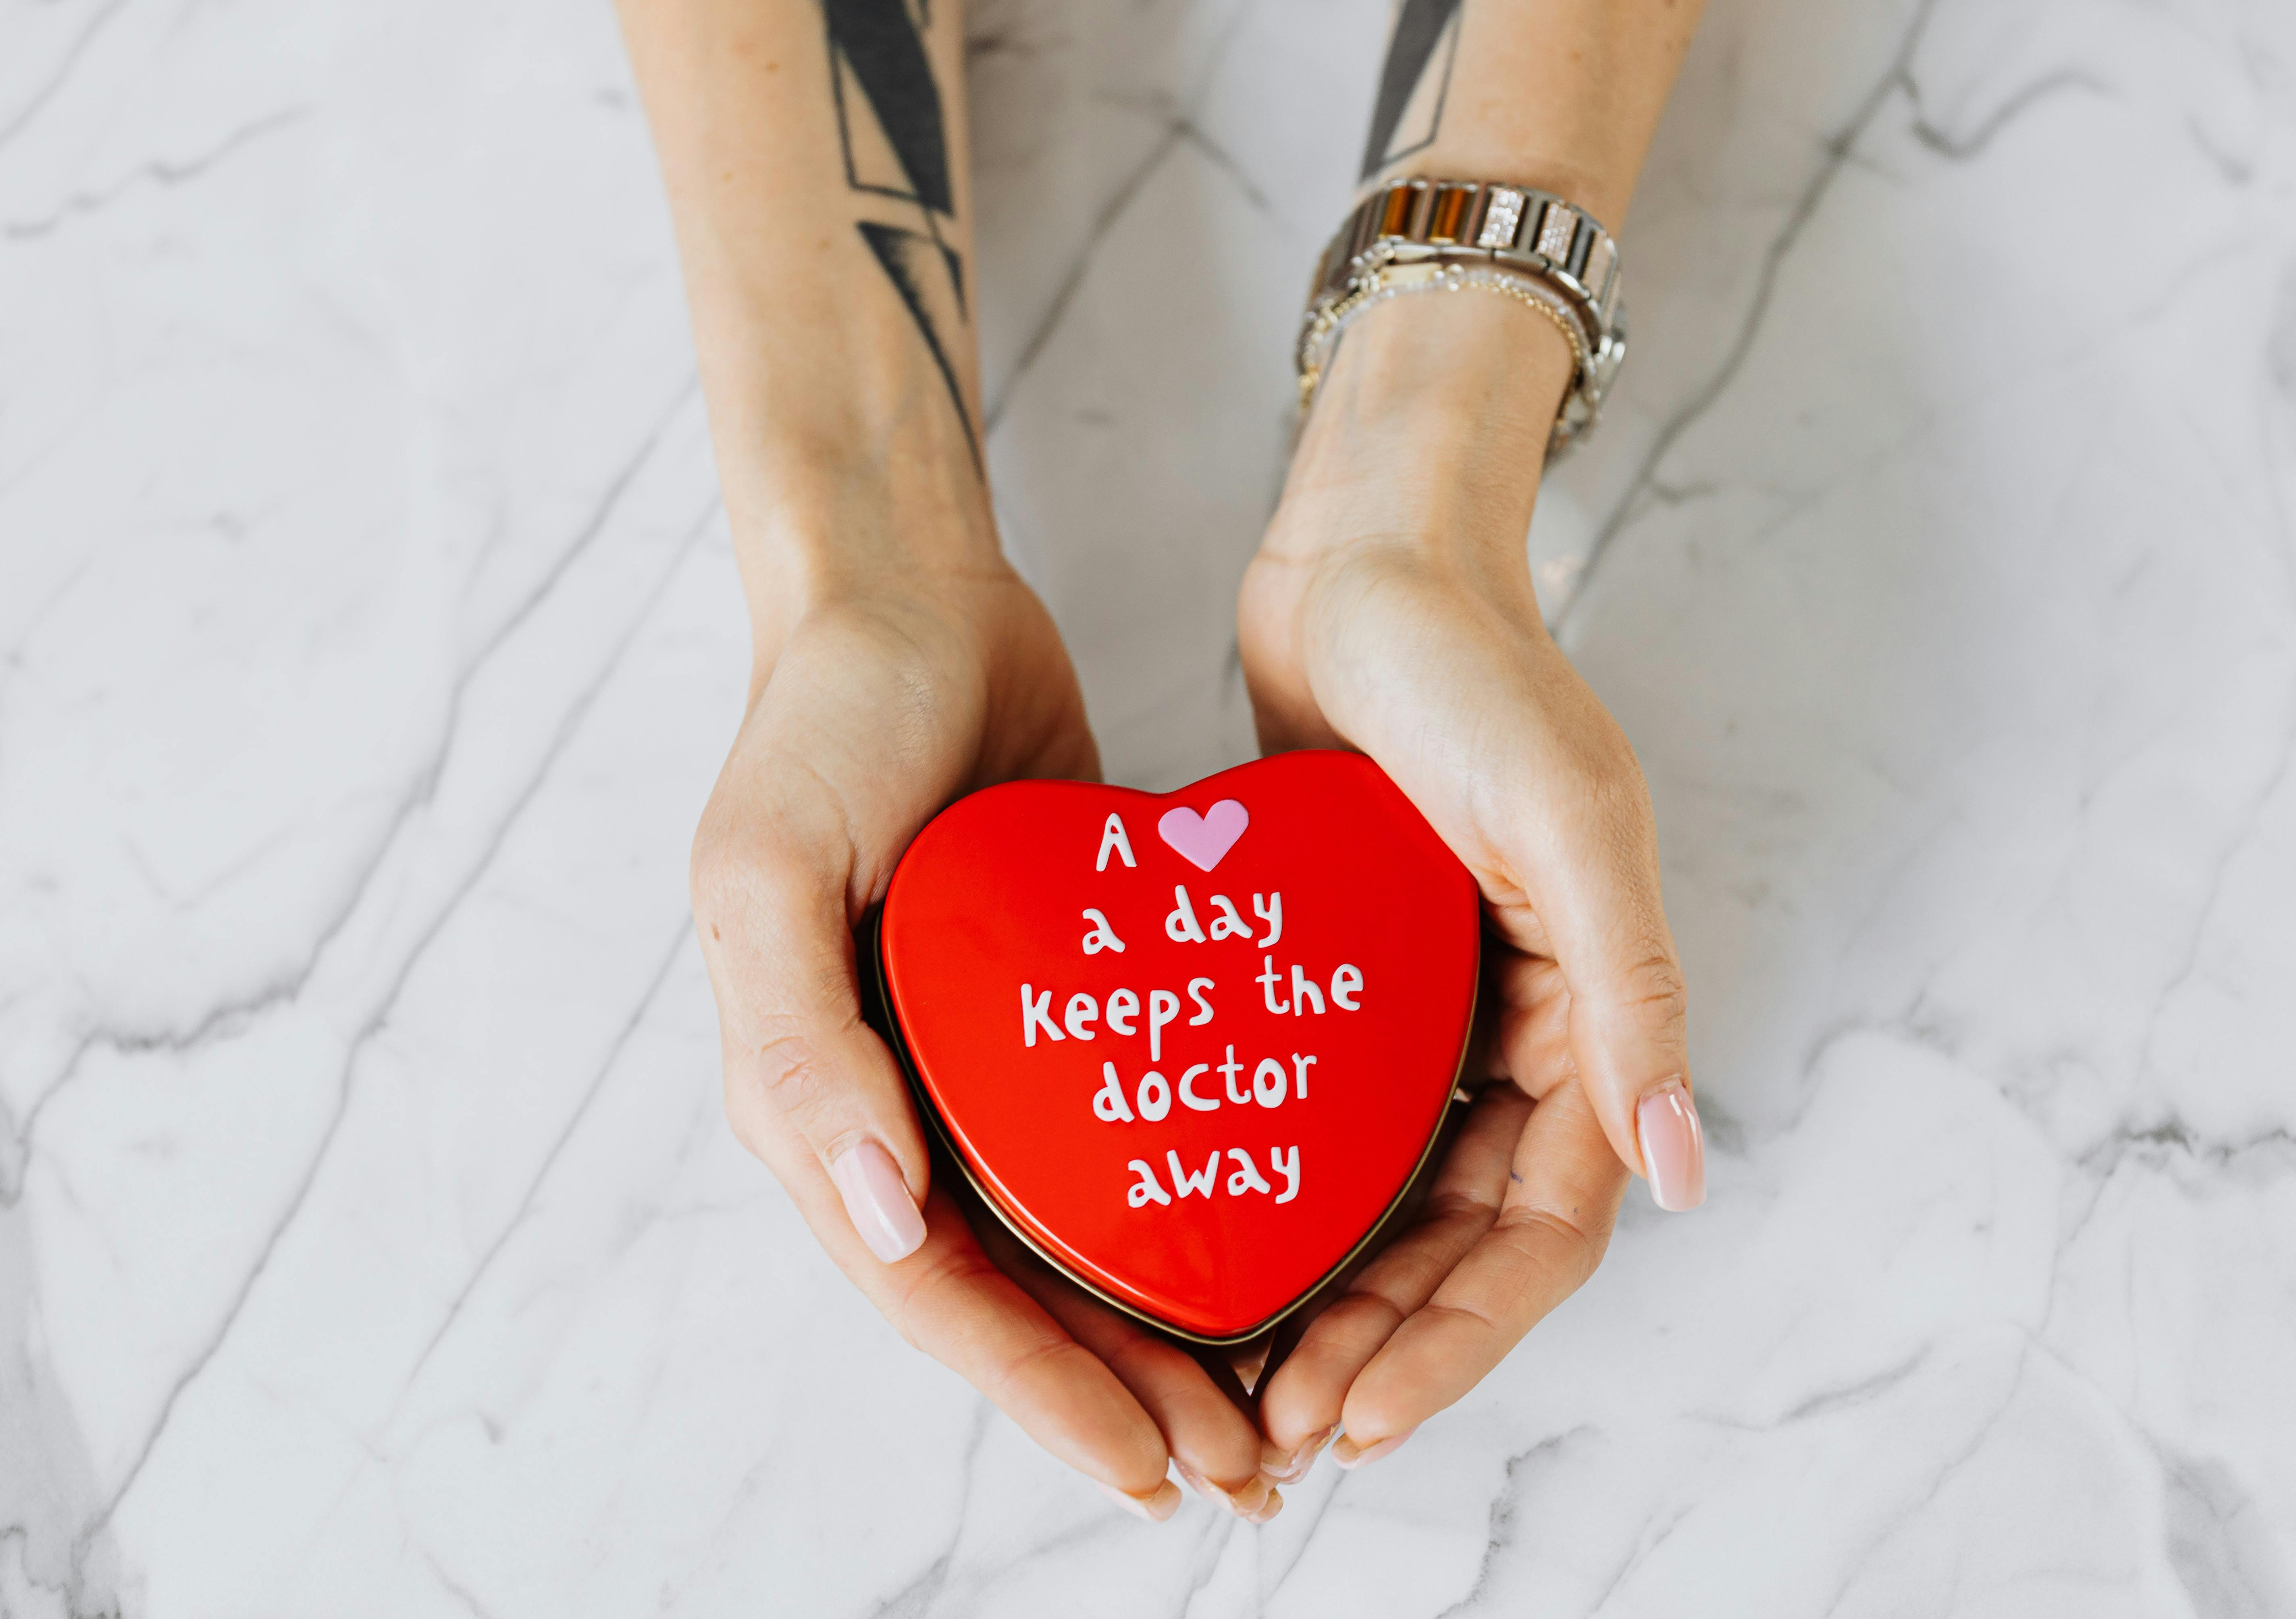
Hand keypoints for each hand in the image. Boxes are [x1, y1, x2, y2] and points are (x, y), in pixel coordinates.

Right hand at [693, 560, 1281, 1521]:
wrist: (904, 597)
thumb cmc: (822, 720)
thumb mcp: (768, 866)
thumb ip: (805, 1045)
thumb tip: (882, 1221)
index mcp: (816, 1099)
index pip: (936, 1290)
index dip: (1040, 1391)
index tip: (1151, 1465)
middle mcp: (894, 1103)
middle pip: (1014, 1294)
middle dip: (1121, 1394)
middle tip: (1245, 1470)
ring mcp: (977, 1062)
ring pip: (1073, 1240)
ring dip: (1161, 1333)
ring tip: (1271, 1408)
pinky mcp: (1049, 1011)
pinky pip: (1112, 1145)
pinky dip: (1177, 1214)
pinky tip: (1267, 1251)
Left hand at [1236, 291, 1706, 1481]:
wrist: (1370, 555)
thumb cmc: (1475, 669)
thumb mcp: (1568, 817)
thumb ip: (1632, 989)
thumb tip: (1683, 1166)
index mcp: (1588, 1012)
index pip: (1542, 1225)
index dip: (1462, 1334)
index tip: (1362, 1412)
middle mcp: (1520, 1026)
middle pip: (1463, 1238)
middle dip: (1386, 1344)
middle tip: (1283, 1429)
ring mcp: (1432, 1010)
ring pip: (1394, 1200)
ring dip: (1335, 1298)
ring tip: (1243, 1378)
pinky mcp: (1349, 979)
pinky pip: (1331, 1123)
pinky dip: (1290, 1200)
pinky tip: (1211, 1251)